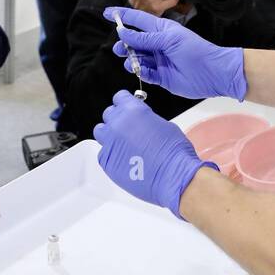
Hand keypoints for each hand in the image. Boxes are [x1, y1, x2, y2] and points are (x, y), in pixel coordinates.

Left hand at [94, 90, 215, 217]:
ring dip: (109, 134)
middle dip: (118, 118)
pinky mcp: (107, 161)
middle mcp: (118, 124)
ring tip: (122, 143)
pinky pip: (103, 152)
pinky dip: (111, 153)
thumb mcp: (163, 124)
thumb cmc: (174, 152)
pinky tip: (124, 158)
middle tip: (128, 128)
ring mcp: (110, 143)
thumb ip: (145, 120)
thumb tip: (141, 123)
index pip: (119, 98)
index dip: (124, 103)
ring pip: (101, 132)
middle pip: (109, 114)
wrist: (173, 176)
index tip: (127, 107)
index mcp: (132, 110)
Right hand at [104, 6, 246, 100]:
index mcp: (162, 30)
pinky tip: (137, 69)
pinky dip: (139, 71)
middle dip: (124, 43)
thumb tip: (123, 33)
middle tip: (118, 47)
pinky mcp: (161, 76)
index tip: (107, 13)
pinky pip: (144, 73)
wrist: (213, 73)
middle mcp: (159, 44)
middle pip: (134, 41)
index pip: (137, 20)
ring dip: (130, 58)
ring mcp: (159, 60)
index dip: (122, 16)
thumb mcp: (169, 40)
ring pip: (137, 58)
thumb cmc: (196, 51)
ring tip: (129, 60)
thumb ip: (145, 39)